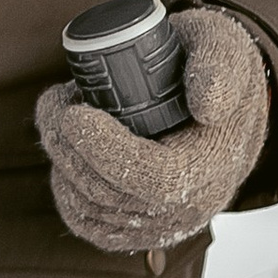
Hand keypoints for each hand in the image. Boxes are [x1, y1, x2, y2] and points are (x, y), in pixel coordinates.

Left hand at [34, 3, 271, 253]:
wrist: (224, 104)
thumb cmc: (213, 68)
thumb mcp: (224, 47)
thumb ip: (219, 68)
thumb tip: (206, 104)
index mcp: (216, 164)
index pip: (156, 179)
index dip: (108, 152)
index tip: (74, 114)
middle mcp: (194, 204)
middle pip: (114, 196)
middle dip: (69, 150)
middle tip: (52, 103)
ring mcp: (166, 223)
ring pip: (93, 211)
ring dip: (61, 162)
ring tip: (58, 116)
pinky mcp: (140, 230)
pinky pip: (90, 225)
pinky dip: (66, 191)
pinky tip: (64, 155)